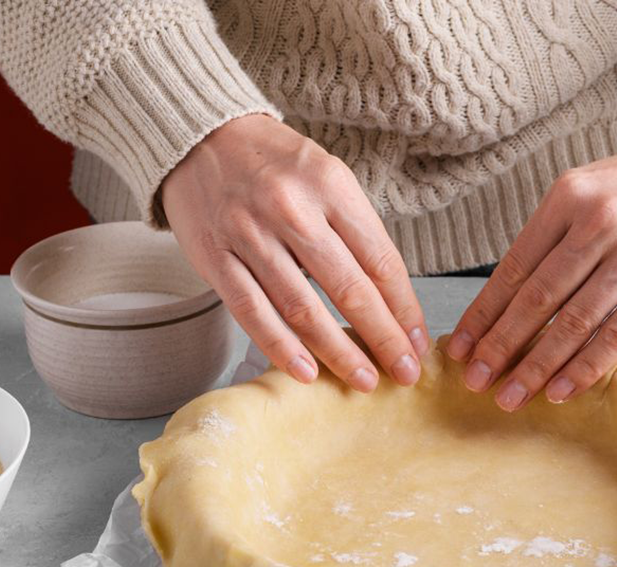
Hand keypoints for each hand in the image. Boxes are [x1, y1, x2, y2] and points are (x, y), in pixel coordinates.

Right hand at [162, 115, 428, 390]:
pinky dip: (282, 348)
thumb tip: (390, 299)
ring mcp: (250, 235)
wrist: (198, 135)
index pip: (381, 260)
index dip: (405, 309)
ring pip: (303, 309)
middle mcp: (292, 210)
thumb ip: (355, 230)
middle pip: (349, 289)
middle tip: (404, 373)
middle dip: (383, 339)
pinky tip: (307, 373)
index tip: (418, 341)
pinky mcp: (215, 258)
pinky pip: (253, 313)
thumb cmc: (275, 163)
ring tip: (364, 381)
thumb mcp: (326, 176)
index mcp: (331, 186)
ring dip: (339, 352)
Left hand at [446, 144, 616, 410]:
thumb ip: (552, 239)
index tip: (461, 348)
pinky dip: (586, 367)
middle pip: (539, 298)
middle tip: (476, 381)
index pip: (515, 267)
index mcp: (569, 197)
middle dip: (501, 346)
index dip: (484, 313)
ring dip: (538, 366)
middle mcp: (601, 222)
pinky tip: (561, 390)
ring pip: (575, 322)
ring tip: (511, 396)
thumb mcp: (589, 193)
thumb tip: (505, 305)